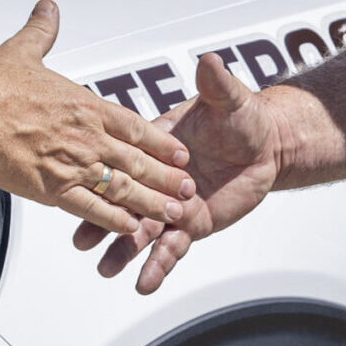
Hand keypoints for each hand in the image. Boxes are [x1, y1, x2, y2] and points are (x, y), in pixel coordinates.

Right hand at [0, 0, 195, 238]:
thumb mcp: (24, 50)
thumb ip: (43, 31)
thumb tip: (48, 8)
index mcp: (86, 105)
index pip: (136, 126)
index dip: (161, 141)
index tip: (180, 153)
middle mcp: (86, 136)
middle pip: (138, 160)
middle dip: (167, 177)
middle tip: (189, 190)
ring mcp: (71, 163)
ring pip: (123, 187)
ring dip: (151, 202)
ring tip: (173, 214)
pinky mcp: (51, 188)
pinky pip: (90, 207)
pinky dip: (113, 219)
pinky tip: (130, 227)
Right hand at [72, 52, 282, 294]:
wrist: (265, 146)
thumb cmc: (241, 117)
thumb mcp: (228, 99)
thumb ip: (216, 85)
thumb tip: (210, 61)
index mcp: (154, 147)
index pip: (124, 161)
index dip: (104, 173)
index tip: (79, 185)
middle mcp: (156, 180)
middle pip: (125, 202)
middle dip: (102, 221)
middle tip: (81, 240)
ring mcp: (171, 206)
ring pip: (142, 232)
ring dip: (123, 250)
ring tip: (106, 269)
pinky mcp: (190, 226)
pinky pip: (172, 250)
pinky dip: (158, 267)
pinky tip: (143, 284)